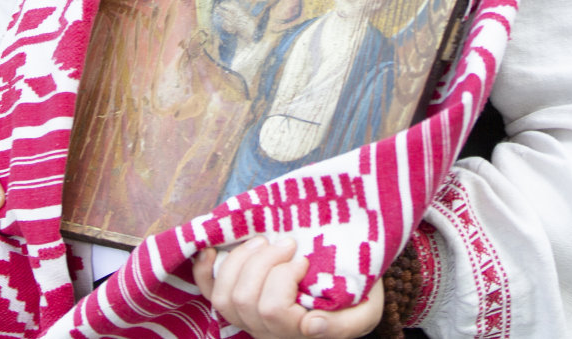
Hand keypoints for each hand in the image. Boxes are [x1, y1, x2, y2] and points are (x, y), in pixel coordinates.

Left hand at [193, 235, 383, 338]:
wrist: (347, 288)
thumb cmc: (357, 295)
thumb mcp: (366, 311)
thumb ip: (344, 325)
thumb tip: (310, 325)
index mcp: (296, 332)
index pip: (272, 309)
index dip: (283, 277)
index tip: (304, 258)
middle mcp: (267, 331)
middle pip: (245, 299)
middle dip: (263, 261)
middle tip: (288, 242)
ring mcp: (248, 319)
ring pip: (224, 296)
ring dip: (241, 260)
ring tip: (265, 241)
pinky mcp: (237, 303)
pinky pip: (208, 293)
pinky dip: (205, 270)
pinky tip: (211, 250)